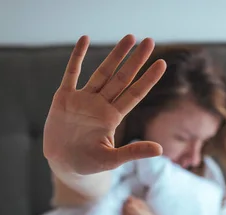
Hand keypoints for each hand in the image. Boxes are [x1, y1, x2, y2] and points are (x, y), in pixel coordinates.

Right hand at [43, 35, 166, 176]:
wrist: (63, 165)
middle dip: (135, 60)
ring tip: (129, 38)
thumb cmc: (89, 164)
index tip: (162, 63)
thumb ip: (133, 152)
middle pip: (122, 78)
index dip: (148, 79)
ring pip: (102, 73)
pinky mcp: (64, 98)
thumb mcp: (112, 159)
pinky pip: (71, 73)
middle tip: (149, 41)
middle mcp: (101, 105)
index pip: (134, 94)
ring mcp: (83, 99)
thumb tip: (160, 149)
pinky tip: (84, 39)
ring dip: (115, 55)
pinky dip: (77, 57)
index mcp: (113, 118)